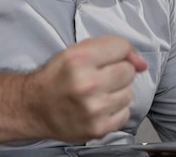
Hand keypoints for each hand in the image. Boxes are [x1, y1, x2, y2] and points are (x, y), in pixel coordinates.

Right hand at [25, 35, 147, 142]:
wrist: (34, 107)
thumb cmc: (58, 77)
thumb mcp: (78, 51)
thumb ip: (112, 48)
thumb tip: (141, 63)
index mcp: (80, 59)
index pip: (122, 47)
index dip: (117, 52)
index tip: (106, 59)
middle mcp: (88, 84)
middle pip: (128, 71)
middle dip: (117, 73)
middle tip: (99, 78)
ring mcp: (94, 109)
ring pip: (129, 93)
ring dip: (116, 93)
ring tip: (97, 94)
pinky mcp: (98, 128)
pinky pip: (125, 114)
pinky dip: (115, 111)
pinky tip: (98, 108)